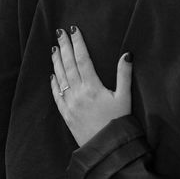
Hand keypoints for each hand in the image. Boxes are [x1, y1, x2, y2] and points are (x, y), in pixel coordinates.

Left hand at [50, 26, 132, 146]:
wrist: (106, 148)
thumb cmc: (118, 122)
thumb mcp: (125, 97)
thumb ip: (124, 75)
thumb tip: (127, 54)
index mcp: (93, 87)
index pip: (83, 59)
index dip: (78, 43)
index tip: (74, 30)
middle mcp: (78, 93)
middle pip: (69, 65)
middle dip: (64, 47)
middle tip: (59, 32)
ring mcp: (70, 104)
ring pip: (60, 77)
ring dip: (56, 61)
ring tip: (54, 48)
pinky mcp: (66, 114)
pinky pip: (56, 95)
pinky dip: (54, 83)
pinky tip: (52, 74)